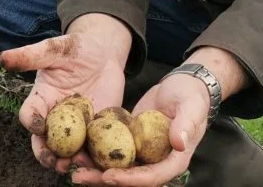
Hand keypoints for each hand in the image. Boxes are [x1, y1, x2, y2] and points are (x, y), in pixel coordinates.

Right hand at [0, 14, 130, 174]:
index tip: (39, 126)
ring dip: (69, 160)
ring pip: (67, 149)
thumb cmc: (77, 49)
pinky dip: (93, 157)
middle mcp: (55, 117)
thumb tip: (3, 58)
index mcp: (41, 99)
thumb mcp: (55, 48)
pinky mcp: (96, 130)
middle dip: (46, 154)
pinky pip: (92, 147)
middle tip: (53, 161)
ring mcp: (76, 126)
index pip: (29, 114)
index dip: (31, 122)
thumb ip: (31, 55)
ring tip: (77, 164)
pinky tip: (98, 162)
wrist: (105, 55)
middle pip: (43, 141)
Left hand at [67, 73, 210, 185]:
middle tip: (78, 176)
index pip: (151, 177)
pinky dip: (95, 152)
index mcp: (174, 161)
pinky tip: (76, 147)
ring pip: (117, 168)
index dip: (129, 179)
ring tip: (71, 164)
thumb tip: (179, 143)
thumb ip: (185, 125)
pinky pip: (112, 151)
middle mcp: (156, 162)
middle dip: (102, 179)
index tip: (108, 175)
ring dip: (94, 169)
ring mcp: (142, 154)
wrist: (183, 86)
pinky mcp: (130, 143)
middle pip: (129, 179)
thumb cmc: (191, 96)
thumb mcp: (190, 107)